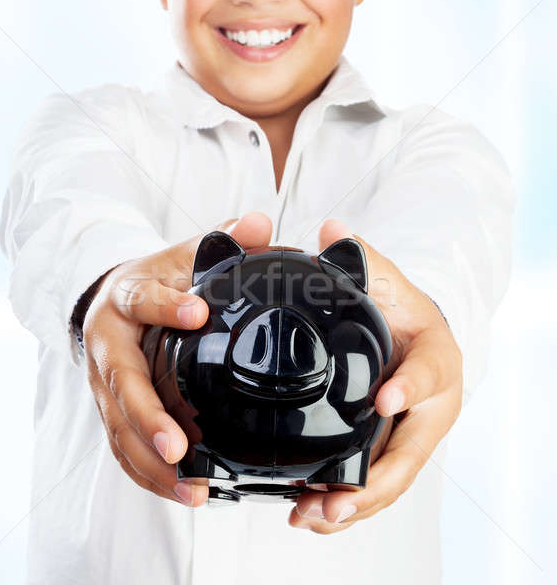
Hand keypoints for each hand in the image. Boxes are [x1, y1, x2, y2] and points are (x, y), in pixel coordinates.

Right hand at [83, 212, 272, 506]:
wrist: (111, 303)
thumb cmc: (152, 281)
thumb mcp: (179, 255)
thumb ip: (218, 242)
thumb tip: (259, 223)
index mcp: (125, 298)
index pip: (141, 299)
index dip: (165, 306)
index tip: (197, 313)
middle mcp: (107, 347)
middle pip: (121, 385)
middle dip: (149, 418)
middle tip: (181, 447)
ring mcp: (104, 385)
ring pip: (119, 429)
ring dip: (151, 463)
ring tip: (191, 489)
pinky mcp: (110, 411)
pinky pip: (122, 449)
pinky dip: (148, 475)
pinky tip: (182, 492)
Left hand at [289, 219, 462, 532]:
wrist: (416, 338)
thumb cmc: (405, 312)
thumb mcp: (389, 282)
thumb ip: (363, 260)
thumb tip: (330, 229)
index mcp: (436, 358)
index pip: (431, 373)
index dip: (411, 388)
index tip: (384, 398)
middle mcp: (429, 406)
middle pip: (410, 451)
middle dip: (375, 479)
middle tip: (336, 498)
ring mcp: (411, 433)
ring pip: (390, 478)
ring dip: (353, 504)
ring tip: (312, 518)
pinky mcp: (390, 448)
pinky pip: (374, 481)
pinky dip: (346, 502)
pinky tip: (311, 514)